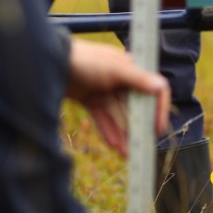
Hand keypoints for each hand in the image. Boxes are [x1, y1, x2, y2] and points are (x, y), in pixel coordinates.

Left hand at [66, 38, 169, 156]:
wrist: (51, 62)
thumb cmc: (85, 59)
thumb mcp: (114, 69)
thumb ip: (138, 79)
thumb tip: (161, 86)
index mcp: (131, 70)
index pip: (153, 90)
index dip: (158, 109)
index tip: (157, 129)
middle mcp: (120, 81)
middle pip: (135, 108)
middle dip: (138, 128)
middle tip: (141, 147)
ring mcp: (105, 91)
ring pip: (118, 116)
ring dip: (123, 134)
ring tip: (126, 154)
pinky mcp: (90, 99)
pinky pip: (102, 118)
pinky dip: (108, 131)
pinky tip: (114, 146)